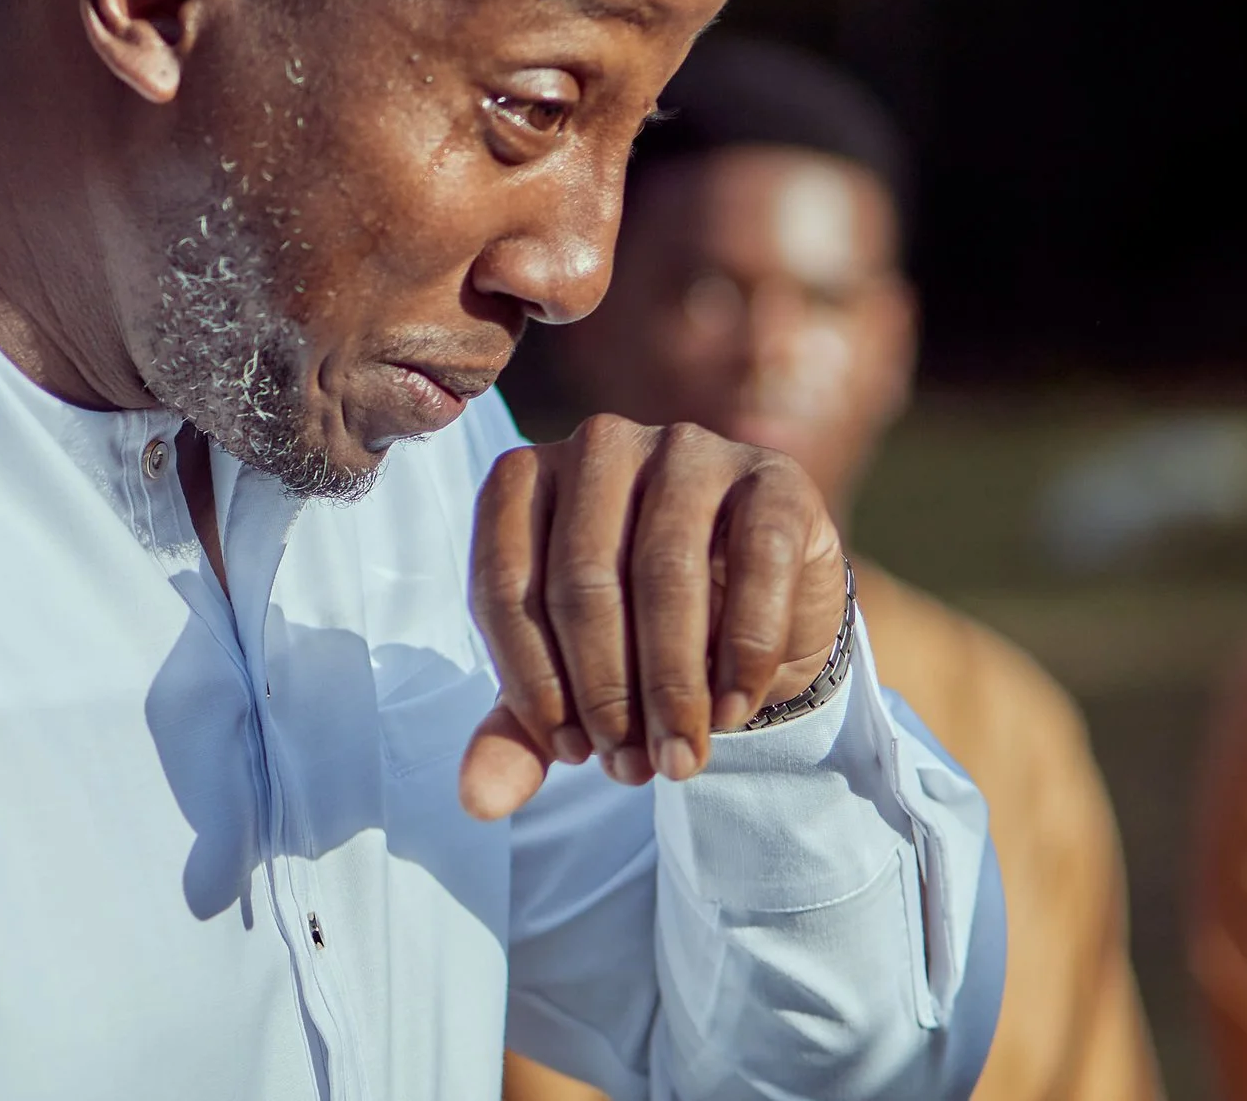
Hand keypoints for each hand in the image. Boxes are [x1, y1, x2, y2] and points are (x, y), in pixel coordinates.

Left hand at [458, 415, 848, 820]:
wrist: (753, 619)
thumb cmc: (638, 637)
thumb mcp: (572, 682)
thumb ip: (521, 730)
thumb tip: (477, 800)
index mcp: (528, 478)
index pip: (502, 579)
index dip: (528, 679)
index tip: (566, 751)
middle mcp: (599, 446)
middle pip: (582, 579)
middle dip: (604, 692)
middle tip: (629, 769)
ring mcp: (687, 449)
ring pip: (664, 571)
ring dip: (671, 684)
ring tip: (679, 757)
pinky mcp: (769, 477)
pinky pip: (755, 562)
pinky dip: (742, 650)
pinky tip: (735, 709)